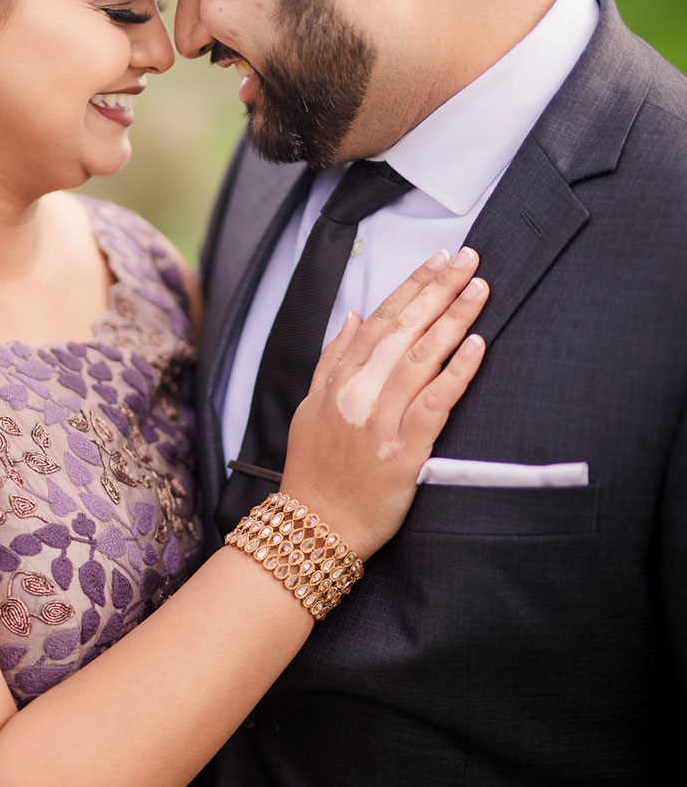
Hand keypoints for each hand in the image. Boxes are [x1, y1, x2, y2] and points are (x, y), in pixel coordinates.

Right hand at [278, 247, 488, 558]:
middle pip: (402, 331)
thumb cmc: (313, 472)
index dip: (410, 288)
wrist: (312, 528)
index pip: (379, 322)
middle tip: (468, 259)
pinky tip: (476, 346)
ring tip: (479, 289)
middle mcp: (356, 396)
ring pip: (419, 360)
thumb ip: (331, 361)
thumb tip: (353, 317)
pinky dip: (455, 374)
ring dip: (452, 320)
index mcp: (336, 383)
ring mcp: (379, 423)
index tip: (437, 261)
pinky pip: (433, 406)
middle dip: (438, 291)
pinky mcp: (402, 453)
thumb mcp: (308, 408)